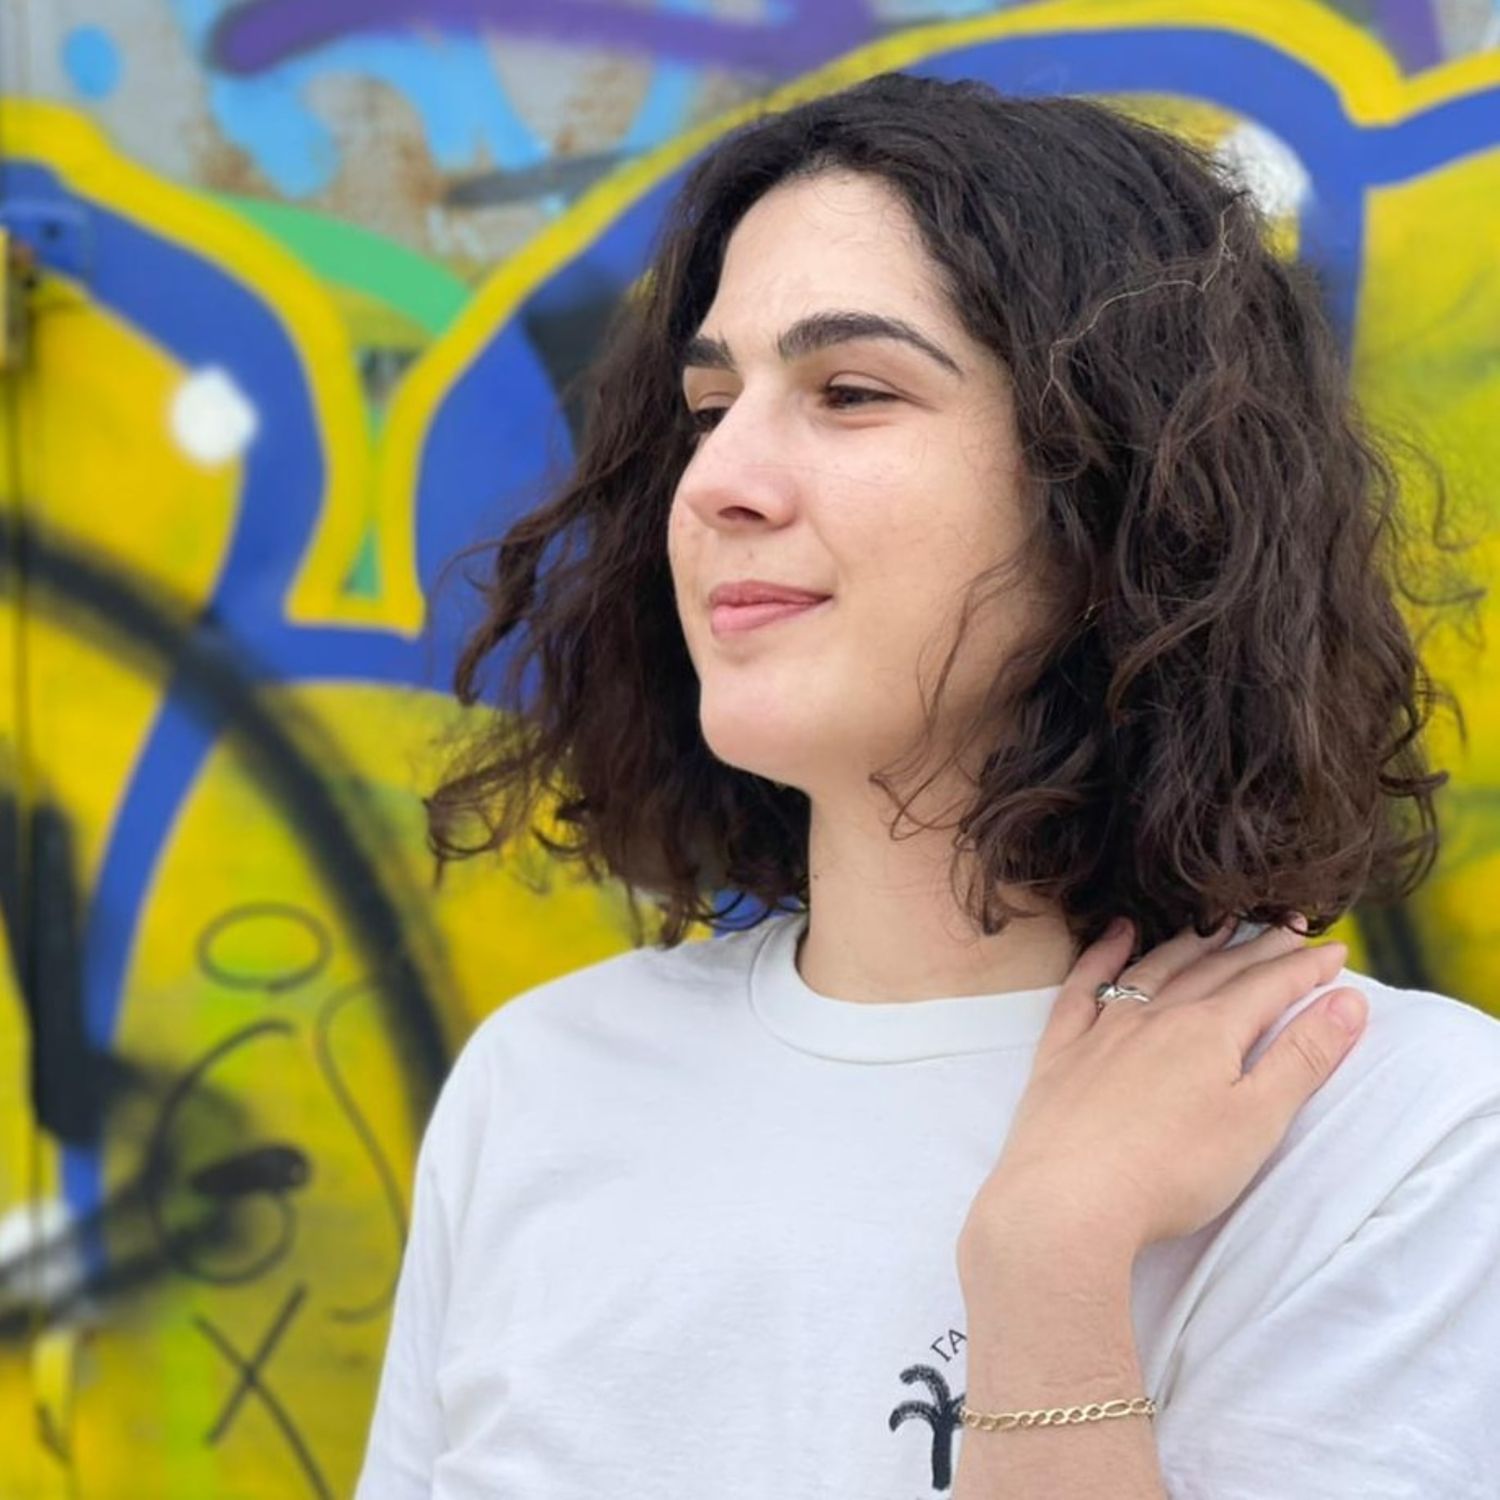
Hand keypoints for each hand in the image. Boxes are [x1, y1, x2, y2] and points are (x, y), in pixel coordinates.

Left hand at [957, 917, 1366, 1278]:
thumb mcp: (1256, 1120)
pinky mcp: (1062, 1052)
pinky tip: (1118, 933)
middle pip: (1216, 972)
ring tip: (1218, 925)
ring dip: (1192, 945)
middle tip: (1289, 928)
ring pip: (1156, 970)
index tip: (1334, 952)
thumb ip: (1303, 1058)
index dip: (1305, 969)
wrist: (1069, 1198)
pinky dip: (1103, 954)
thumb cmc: (1172, 1171)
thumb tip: (1349, 1000)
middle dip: (1259, 951)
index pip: (1268, 988)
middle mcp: (1156, 1018)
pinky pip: (1083, 987)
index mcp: (1209, 1033)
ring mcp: (1104, 1031)